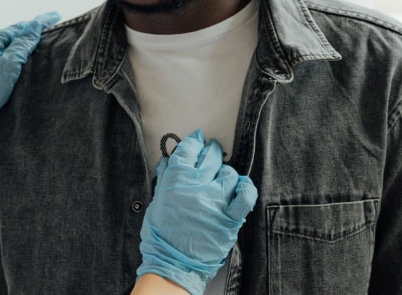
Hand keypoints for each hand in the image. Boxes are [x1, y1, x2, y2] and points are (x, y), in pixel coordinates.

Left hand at [0, 11, 59, 152]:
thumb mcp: (9, 66)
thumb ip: (22, 45)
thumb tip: (33, 28)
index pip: (17, 28)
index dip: (36, 23)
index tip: (54, 16)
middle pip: (9, 38)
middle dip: (27, 34)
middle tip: (47, 31)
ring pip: (2, 52)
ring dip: (18, 49)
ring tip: (35, 47)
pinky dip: (9, 61)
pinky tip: (16, 67)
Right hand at [137, 130, 257, 293]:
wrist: (173, 262)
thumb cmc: (161, 235)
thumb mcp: (156, 202)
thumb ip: (164, 180)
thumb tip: (166, 161)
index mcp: (176, 181)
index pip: (188, 150)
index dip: (194, 142)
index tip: (198, 139)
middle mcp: (197, 186)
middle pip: (210, 157)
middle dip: (211, 150)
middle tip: (212, 150)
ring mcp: (215, 201)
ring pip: (229, 174)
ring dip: (225, 172)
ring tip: (221, 176)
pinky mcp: (229, 217)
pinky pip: (245, 195)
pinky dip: (245, 188)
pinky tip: (241, 186)